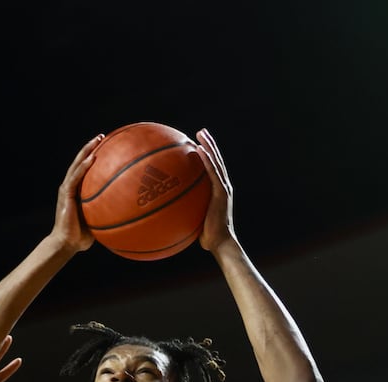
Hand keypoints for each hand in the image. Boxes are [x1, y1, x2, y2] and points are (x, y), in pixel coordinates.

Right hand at [51, 134, 103, 253]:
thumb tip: (129, 213)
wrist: (66, 243)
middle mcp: (71, 186)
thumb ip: (109, 213)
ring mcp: (67, 189)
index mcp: (78, 191)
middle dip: (90, 147)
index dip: (94, 156)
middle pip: (80, 161)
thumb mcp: (99, 221)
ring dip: (86, 151)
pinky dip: (83, 167)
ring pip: (77, 165)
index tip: (106, 146)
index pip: (85, 169)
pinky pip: (75, 177)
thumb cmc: (82, 236)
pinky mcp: (66, 194)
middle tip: (102, 136)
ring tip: (97, 140)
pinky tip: (92, 158)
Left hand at [195, 128, 236, 251]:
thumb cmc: (206, 236)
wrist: (220, 243)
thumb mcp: (192, 219)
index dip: (207, 154)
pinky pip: (213, 173)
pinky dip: (207, 160)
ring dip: (208, 146)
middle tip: (200, 131)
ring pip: (216, 162)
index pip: (213, 168)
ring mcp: (223, 188)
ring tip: (201, 133)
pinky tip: (199, 150)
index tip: (197, 143)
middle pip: (216, 160)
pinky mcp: (222, 192)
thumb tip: (164, 208)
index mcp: (218, 191)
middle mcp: (222, 186)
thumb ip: (183, 209)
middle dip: (209, 144)